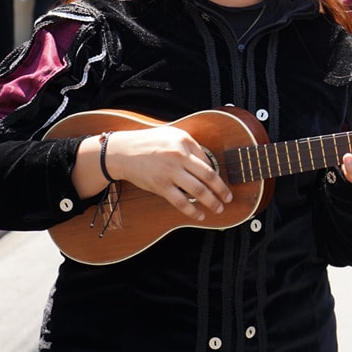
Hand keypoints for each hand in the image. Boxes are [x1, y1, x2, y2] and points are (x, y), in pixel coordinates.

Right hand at [77, 127, 233, 221]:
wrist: (122, 152)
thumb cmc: (149, 142)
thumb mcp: (172, 136)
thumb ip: (190, 147)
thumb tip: (207, 164)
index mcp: (185, 142)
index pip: (208, 160)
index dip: (216, 174)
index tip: (221, 183)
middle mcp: (180, 156)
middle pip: (209, 176)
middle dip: (221, 190)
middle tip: (229, 198)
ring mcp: (170, 172)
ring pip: (198, 190)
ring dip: (212, 202)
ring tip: (219, 208)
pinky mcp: (160, 186)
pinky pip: (181, 202)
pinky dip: (192, 211)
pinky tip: (200, 215)